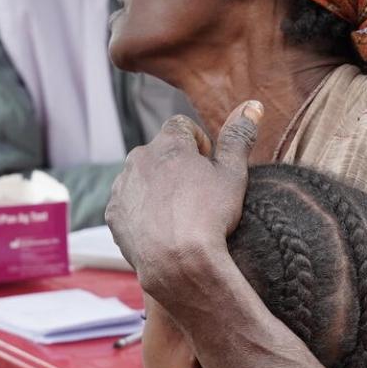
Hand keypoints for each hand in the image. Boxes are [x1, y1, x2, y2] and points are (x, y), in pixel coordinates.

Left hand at [105, 101, 263, 299]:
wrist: (177, 262)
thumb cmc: (210, 216)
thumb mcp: (233, 174)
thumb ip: (239, 137)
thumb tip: (253, 105)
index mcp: (168, 143)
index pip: (181, 126)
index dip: (198, 144)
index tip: (208, 167)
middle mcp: (139, 158)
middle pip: (160, 152)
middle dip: (176, 166)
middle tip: (197, 194)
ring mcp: (122, 186)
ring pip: (142, 178)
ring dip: (157, 188)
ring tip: (179, 215)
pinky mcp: (113, 214)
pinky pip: (128, 204)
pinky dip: (141, 211)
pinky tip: (161, 230)